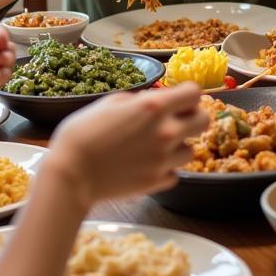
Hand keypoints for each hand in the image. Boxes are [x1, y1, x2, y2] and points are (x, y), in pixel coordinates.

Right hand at [48, 83, 206, 204]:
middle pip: (205, 121)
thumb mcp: (110, 102)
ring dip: (178, 147)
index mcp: (154, 107)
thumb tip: (154, 102)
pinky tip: (147, 165)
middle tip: (175, 122)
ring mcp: (164, 160)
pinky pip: (174, 174)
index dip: (187, 95)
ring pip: (191, 151)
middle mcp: (166, 132)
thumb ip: (140, 100)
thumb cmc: (82, 133)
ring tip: (155, 147)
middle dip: (193, 119)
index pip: (195, 92)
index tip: (178, 100)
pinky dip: (165, 170)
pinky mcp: (157, 182)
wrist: (70, 173)